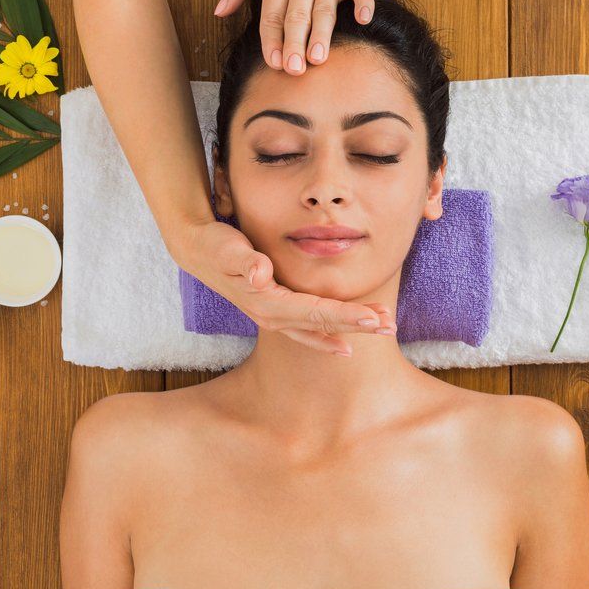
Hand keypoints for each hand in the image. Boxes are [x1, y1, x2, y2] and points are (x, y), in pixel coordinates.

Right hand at [180, 220, 396, 356]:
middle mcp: (272, 316)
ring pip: (319, 330)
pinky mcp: (276, 311)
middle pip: (323, 325)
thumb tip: (259, 273)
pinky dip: (328, 337)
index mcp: (267, 303)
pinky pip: (308, 331)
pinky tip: (347, 343)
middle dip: (358, 325)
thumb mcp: (226, 248)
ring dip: (350, 330)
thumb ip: (242, 260)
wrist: (198, 251)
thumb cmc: (215, 245)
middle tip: (390, 325)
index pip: (314, 312)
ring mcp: (274, 317)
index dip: (345, 315)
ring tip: (383, 327)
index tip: (372, 317)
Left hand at [212, 0, 374, 74]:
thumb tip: (219, 12)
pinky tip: (362, 19)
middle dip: (294, 41)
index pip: (272, 13)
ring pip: (324, 7)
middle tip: (294, 69)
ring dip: (322, 32)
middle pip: (297, 14)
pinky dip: (363, 1)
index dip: (271, 38)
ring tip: (317, 57)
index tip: (273, 63)